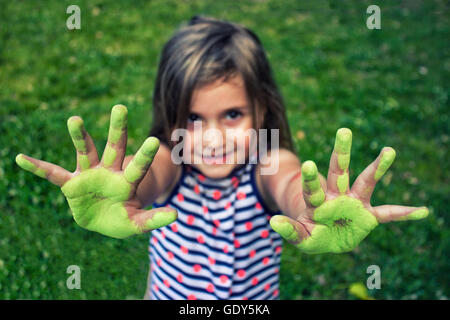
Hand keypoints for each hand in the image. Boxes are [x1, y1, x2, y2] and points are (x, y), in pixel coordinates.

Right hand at [16, 105, 176, 238]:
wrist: (103, 219)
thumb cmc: (122, 218)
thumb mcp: (136, 223)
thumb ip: (153, 219)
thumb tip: (175, 215)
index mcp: (127, 181)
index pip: (138, 166)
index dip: (144, 156)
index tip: (153, 141)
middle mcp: (109, 172)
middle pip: (114, 147)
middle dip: (117, 129)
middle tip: (120, 107)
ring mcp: (89, 175)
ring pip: (86, 151)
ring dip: (80, 137)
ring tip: (75, 120)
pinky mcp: (71, 184)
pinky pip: (52, 174)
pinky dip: (37, 168)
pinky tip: (20, 158)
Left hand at [270, 128, 428, 253]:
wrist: (328, 238)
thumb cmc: (312, 234)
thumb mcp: (301, 238)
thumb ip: (290, 231)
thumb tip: (273, 221)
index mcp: (317, 203)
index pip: (312, 188)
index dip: (310, 177)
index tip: (308, 163)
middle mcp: (337, 197)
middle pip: (339, 171)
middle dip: (341, 152)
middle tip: (344, 130)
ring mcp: (354, 204)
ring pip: (366, 181)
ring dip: (378, 167)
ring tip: (390, 150)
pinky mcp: (368, 216)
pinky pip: (389, 214)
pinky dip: (405, 214)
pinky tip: (423, 211)